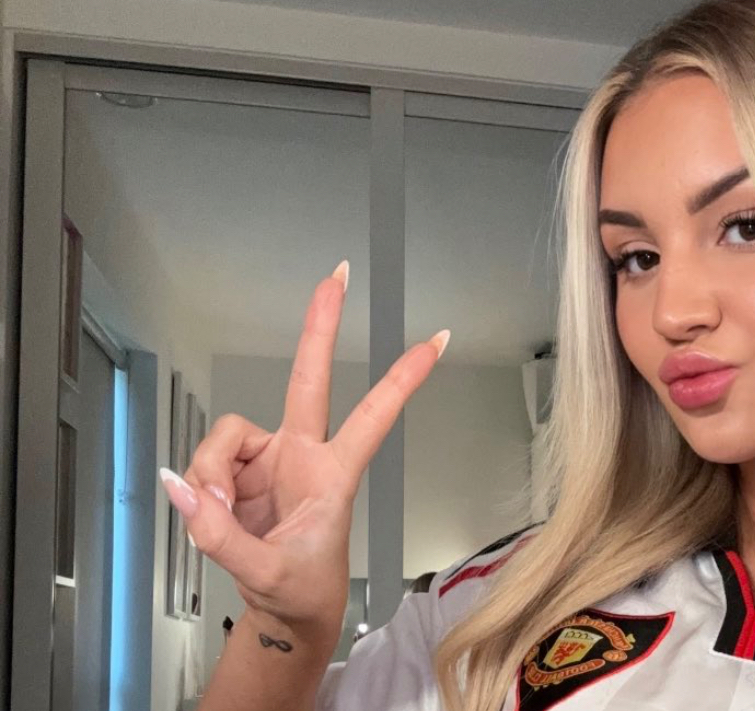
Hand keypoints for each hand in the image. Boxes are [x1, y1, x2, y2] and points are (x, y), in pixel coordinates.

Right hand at [160, 260, 446, 638]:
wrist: (285, 612)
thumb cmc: (301, 590)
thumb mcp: (267, 574)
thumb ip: (221, 534)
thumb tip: (183, 487)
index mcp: (334, 475)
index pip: (375, 416)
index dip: (404, 378)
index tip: (438, 340)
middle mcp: (305, 454)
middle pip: (310, 380)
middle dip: (320, 326)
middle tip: (337, 276)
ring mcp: (270, 460)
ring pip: (227, 435)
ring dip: (210, 471)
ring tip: (214, 513)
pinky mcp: (238, 472)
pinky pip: (205, 461)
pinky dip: (198, 486)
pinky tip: (206, 509)